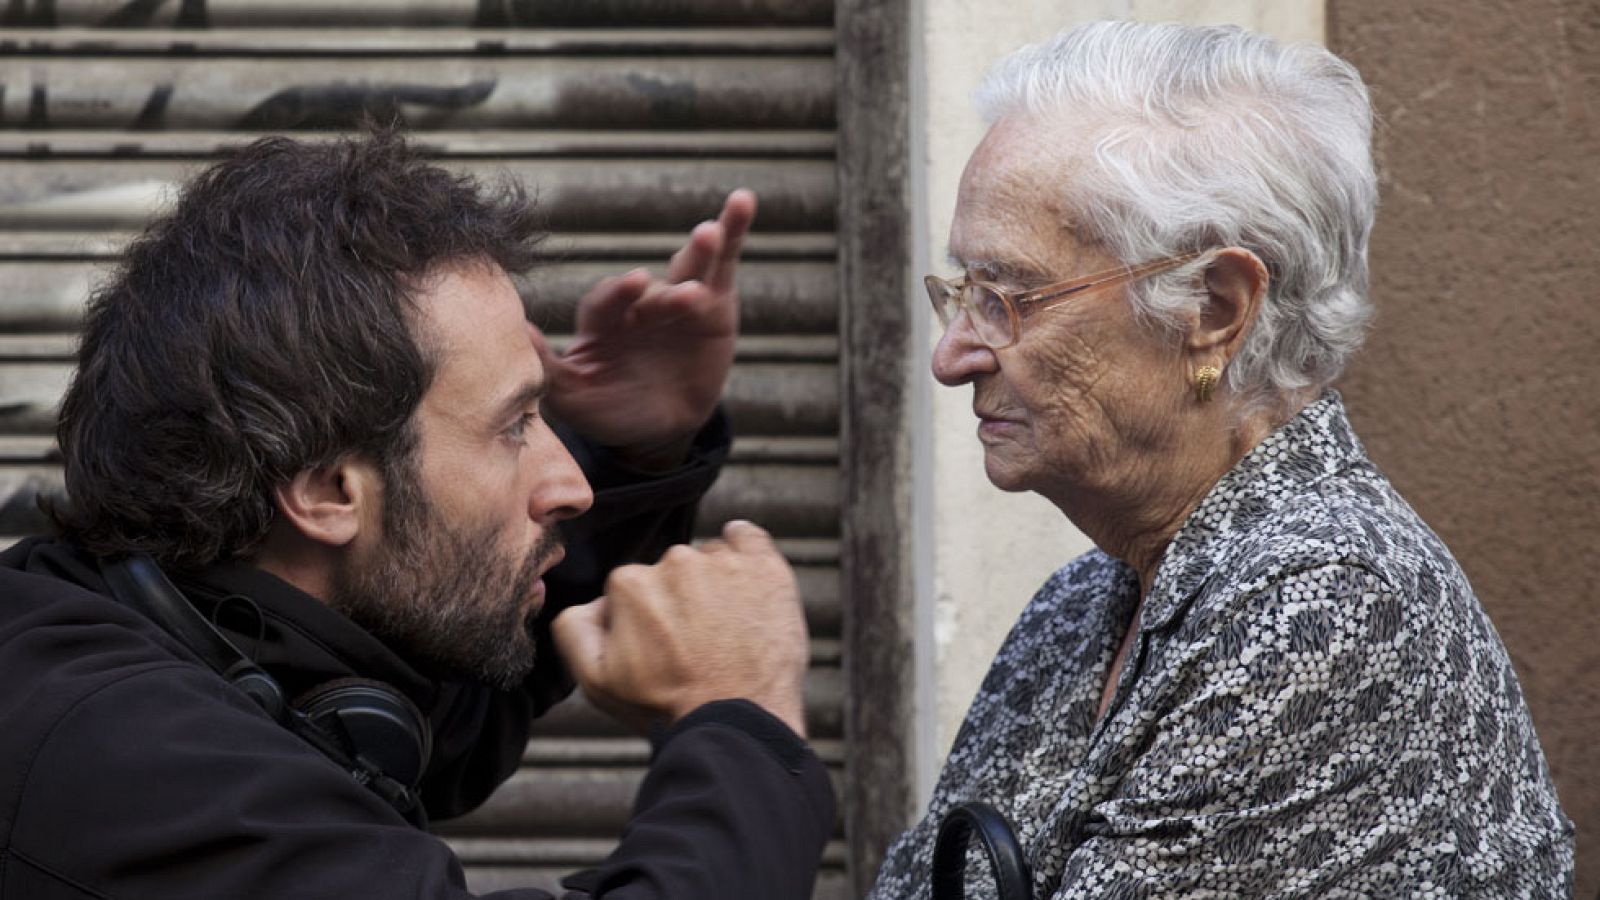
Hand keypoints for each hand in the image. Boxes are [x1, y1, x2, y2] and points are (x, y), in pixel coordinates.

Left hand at [540, 190, 754, 470]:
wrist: (659, 429)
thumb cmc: (610, 409)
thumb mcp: (575, 398)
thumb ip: (549, 367)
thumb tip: (520, 331)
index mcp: (604, 321)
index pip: (606, 302)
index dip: (618, 294)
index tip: (634, 285)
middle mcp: (640, 304)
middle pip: (650, 286)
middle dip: (662, 287)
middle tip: (673, 286)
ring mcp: (679, 300)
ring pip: (688, 269)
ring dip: (700, 249)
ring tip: (709, 233)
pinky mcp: (715, 304)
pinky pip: (724, 263)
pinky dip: (734, 230)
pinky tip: (743, 201)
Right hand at [551, 520, 807, 736]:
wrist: (736, 722)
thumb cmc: (667, 706)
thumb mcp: (596, 680)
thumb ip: (574, 629)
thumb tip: (592, 603)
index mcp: (629, 583)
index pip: (633, 588)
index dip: (646, 619)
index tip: (662, 647)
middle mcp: (674, 562)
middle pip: (672, 573)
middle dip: (680, 600)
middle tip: (695, 644)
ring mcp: (722, 562)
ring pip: (709, 560)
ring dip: (713, 585)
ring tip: (726, 631)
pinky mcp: (763, 566)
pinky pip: (748, 539)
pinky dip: (743, 549)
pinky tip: (744, 576)